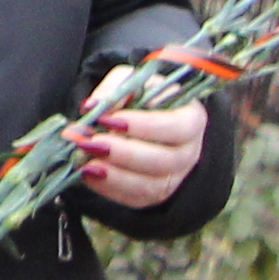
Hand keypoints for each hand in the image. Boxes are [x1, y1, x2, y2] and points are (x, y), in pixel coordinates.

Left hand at [73, 95, 210, 210]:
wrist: (140, 119)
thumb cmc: (140, 97)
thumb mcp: (131, 81)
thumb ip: (116, 89)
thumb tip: (93, 106)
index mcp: (191, 120)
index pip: (177, 128)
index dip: (144, 126)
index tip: (109, 120)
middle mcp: (188, 153)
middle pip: (164, 161)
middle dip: (124, 153)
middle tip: (91, 143)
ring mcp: (174, 177)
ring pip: (150, 186)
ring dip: (115, 176)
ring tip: (87, 163)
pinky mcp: (154, 193)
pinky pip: (135, 198)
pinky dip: (109, 189)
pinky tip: (88, 174)